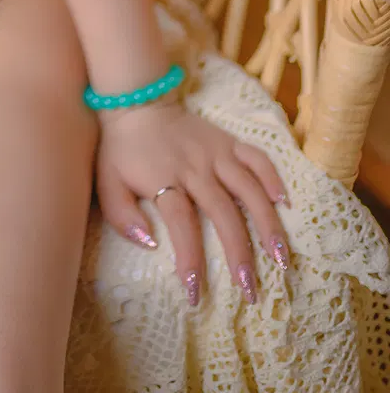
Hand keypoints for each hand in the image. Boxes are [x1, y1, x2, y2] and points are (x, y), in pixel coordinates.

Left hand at [94, 101, 290, 306]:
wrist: (137, 100)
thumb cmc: (122, 149)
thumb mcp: (107, 181)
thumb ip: (121, 215)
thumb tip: (150, 244)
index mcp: (164, 179)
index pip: (181, 224)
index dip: (190, 258)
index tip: (195, 292)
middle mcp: (195, 167)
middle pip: (223, 212)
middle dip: (239, 253)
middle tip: (250, 290)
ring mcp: (215, 152)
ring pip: (248, 189)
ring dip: (267, 224)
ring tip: (281, 258)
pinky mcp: (228, 141)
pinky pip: (257, 157)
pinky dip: (272, 178)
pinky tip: (284, 204)